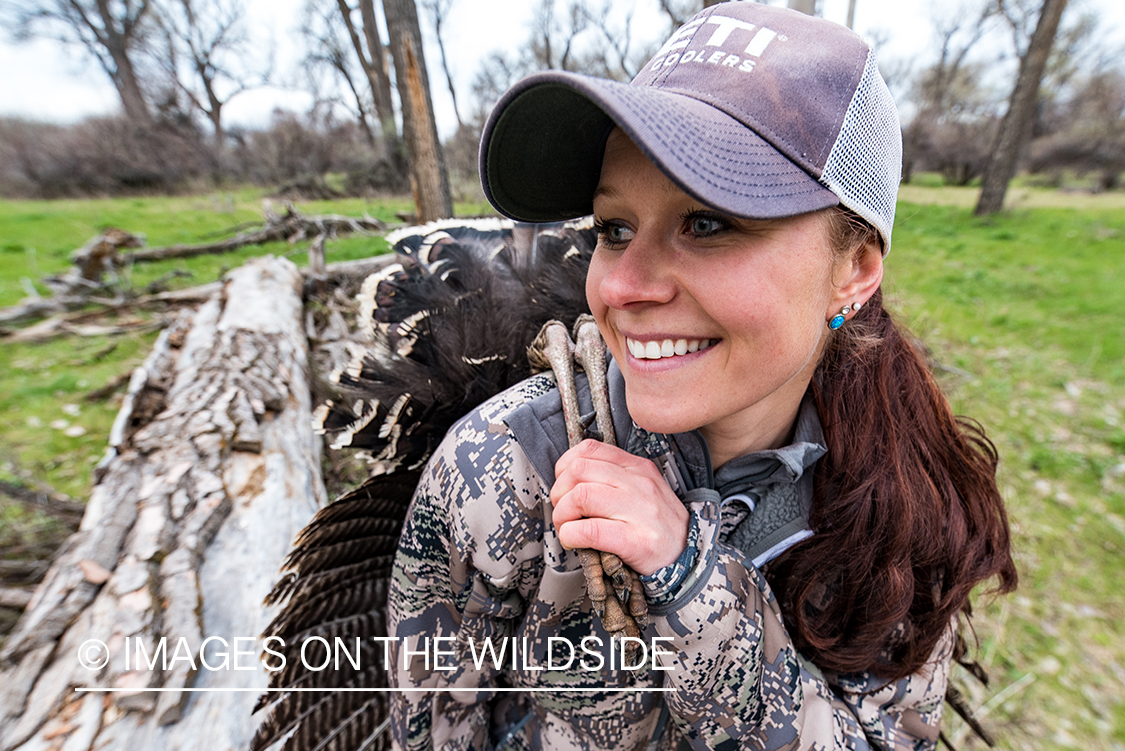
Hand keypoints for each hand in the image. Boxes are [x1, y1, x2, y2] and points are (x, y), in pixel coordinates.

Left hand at [550, 439, 688, 575]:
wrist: (689, 559)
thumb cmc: (657, 527)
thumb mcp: (643, 491)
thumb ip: (613, 478)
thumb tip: (569, 479)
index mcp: (638, 468)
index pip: (590, 449)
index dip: (565, 467)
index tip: (564, 486)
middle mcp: (640, 484)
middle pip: (579, 471)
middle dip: (559, 493)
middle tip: (563, 512)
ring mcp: (640, 511)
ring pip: (580, 496)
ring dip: (562, 515)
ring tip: (566, 527)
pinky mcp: (636, 541)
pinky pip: (589, 530)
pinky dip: (571, 536)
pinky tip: (574, 542)